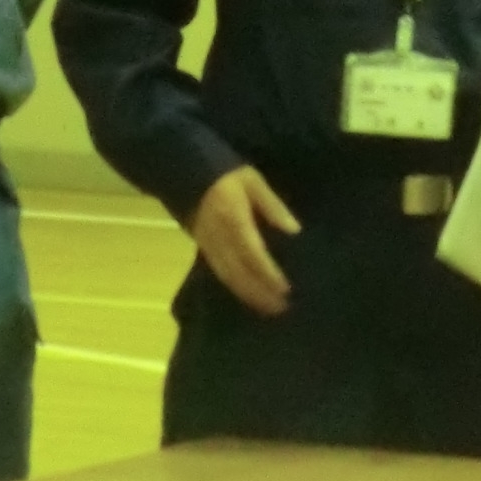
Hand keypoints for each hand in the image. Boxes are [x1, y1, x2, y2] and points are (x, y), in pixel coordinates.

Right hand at [189, 166, 300, 317]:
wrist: (186, 172)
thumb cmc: (226, 175)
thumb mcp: (253, 182)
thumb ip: (273, 207)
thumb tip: (294, 230)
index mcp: (233, 219)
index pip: (253, 253)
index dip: (268, 273)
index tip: (286, 288)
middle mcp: (219, 238)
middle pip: (240, 272)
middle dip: (261, 292)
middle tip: (283, 306)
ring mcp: (209, 246)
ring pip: (228, 277)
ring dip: (249, 295)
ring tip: (270, 308)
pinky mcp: (203, 249)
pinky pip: (220, 274)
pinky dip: (236, 288)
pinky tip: (250, 296)